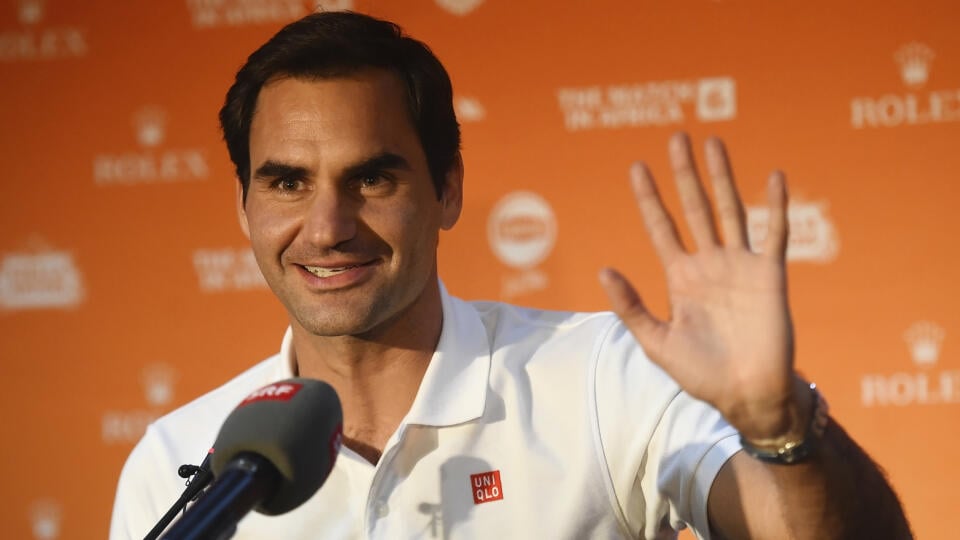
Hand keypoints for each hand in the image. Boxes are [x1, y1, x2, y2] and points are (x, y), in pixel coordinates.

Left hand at [599, 133, 799, 440]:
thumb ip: (631, 306)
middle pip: (694, 206)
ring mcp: (740, 266)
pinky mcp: (770, 275)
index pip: (660, 226)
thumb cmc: (700, 374)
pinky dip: (776, 205)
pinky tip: (773, 175)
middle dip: (683, 173)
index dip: (648, 198)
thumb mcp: (656, 342)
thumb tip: (603, 269)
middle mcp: (709, 264)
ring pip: (729, 209)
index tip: (636, 167)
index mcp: (680, 277)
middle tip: (676, 137)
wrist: (747, 394)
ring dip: (722, 176)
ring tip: (712, 142)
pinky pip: (774, 233)